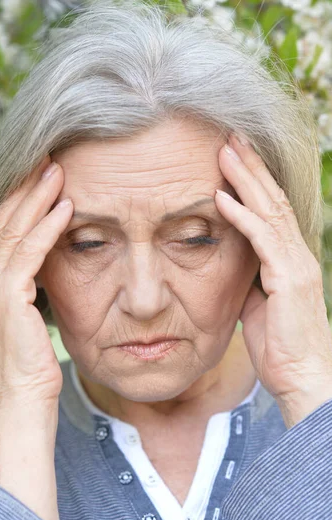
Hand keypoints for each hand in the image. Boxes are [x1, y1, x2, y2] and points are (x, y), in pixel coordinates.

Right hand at [0, 156, 73, 415]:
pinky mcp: (7, 298)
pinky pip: (30, 252)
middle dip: (26, 188)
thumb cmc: (28, 367)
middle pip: (2, 221)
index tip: (38, 177)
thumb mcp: (22, 322)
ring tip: (58, 171)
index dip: (17, 201)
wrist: (23, 403)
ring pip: (14, 230)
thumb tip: (41, 266)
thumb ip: (24, 290)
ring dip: (38, 198)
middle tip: (47, 159)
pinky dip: (48, 227)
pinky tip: (66, 208)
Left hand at [215, 133, 331, 427]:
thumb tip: (229, 266)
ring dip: (245, 179)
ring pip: (269, 211)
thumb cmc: (278, 347)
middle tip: (229, 136)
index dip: (253, 181)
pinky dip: (241, 217)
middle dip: (250, 166)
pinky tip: (221, 198)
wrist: (301, 379)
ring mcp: (296, 265)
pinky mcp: (288, 280)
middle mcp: (297, 254)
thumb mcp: (257, 305)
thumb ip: (248, 280)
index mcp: (289, 259)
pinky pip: (262, 241)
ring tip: (224, 151)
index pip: (271, 210)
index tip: (232, 156)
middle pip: (272, 200)